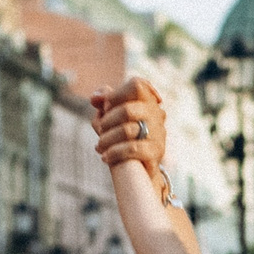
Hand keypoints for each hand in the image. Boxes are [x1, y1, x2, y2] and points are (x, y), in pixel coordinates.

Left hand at [92, 78, 168, 198]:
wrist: (141, 168)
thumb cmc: (125, 137)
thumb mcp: (114, 117)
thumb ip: (105, 102)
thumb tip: (95, 98)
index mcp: (148, 100)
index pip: (137, 85)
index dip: (117, 94)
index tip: (106, 106)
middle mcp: (156, 114)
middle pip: (127, 109)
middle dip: (107, 120)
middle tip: (100, 130)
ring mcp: (158, 133)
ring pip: (127, 130)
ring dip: (107, 139)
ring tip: (99, 146)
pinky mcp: (156, 152)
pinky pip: (132, 149)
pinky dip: (114, 152)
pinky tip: (105, 157)